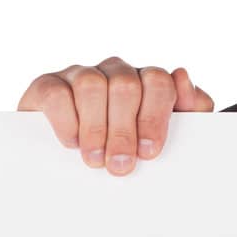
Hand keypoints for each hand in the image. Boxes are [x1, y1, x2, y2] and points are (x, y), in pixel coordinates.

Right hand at [17, 56, 214, 175]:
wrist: (70, 164)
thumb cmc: (130, 145)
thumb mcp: (166, 132)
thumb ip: (189, 108)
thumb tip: (182, 77)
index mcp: (145, 80)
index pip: (158, 82)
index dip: (155, 117)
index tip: (149, 152)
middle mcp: (115, 71)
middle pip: (126, 86)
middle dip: (124, 130)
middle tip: (120, 164)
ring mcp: (80, 74)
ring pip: (92, 85)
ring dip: (95, 127)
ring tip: (95, 159)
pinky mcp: (47, 85)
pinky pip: (57, 93)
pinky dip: (65, 120)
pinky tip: (71, 142)